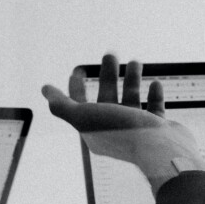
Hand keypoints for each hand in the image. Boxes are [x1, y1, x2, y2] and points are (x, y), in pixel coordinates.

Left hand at [42, 53, 204, 193]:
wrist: (160, 149)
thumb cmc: (121, 131)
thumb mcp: (84, 117)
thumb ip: (62, 105)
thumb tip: (45, 90)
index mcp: (94, 131)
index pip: (80, 106)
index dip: (76, 87)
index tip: (78, 68)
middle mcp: (115, 131)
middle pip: (106, 98)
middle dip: (107, 76)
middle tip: (111, 54)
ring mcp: (138, 131)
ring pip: (131, 100)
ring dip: (132, 80)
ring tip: (135, 61)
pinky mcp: (158, 130)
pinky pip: (154, 109)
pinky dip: (154, 95)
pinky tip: (155, 84)